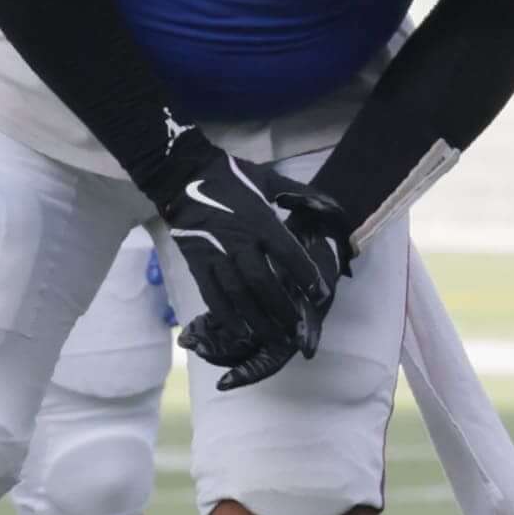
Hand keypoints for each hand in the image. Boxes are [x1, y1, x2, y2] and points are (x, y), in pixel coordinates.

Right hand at [205, 170, 354, 389]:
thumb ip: (299, 192)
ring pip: (238, 294)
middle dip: (281, 308)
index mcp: (260, 220)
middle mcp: (239, 241)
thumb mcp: (269, 178)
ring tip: (273, 338)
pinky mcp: (196, 263)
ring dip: (257, 319)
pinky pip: (212, 295)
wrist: (183, 176)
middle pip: (262, 282)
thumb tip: (330, 204)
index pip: (287, 253)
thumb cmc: (231, 177)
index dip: (305, 275)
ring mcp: (215, 254)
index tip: (319, 294)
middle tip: (295, 329)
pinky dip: (226, 316)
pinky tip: (240, 332)